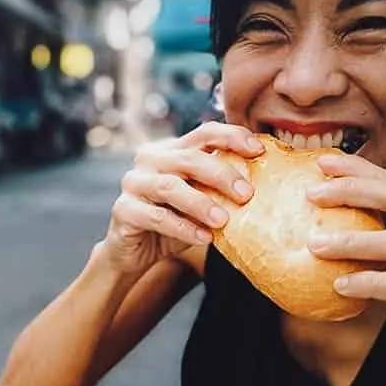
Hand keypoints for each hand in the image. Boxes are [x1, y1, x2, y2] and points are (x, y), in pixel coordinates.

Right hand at [104, 124, 262, 274]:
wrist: (135, 252)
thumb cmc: (174, 222)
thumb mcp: (200, 201)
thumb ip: (218, 188)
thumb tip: (262, 184)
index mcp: (171, 149)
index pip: (204, 133)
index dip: (232, 137)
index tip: (259, 150)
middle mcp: (149, 159)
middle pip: (189, 158)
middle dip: (222, 174)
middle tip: (247, 195)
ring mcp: (133, 183)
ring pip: (170, 186)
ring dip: (201, 203)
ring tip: (224, 221)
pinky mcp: (123, 210)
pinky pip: (157, 217)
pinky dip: (184, 228)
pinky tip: (204, 238)